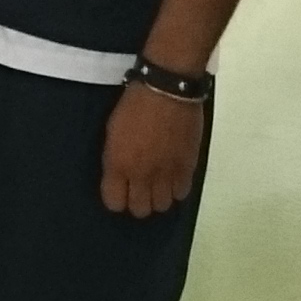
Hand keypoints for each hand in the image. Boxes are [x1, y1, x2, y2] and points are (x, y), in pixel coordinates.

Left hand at [99, 80, 206, 216]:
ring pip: (163, 206)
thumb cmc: (133, 105)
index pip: (114, 203)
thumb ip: (116, 160)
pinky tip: (174, 176)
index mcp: (118, 165)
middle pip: (140, 210)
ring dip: (159, 197)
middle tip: (140, 187)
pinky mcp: (188, 168)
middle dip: (138, 201)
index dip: (116, 198)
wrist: (167, 90)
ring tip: (158, 183)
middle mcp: (142, 176)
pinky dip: (177, 188)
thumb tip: (121, 175)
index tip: (119, 189)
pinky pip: (182, 193)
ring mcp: (167, 174)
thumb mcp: (112, 132)